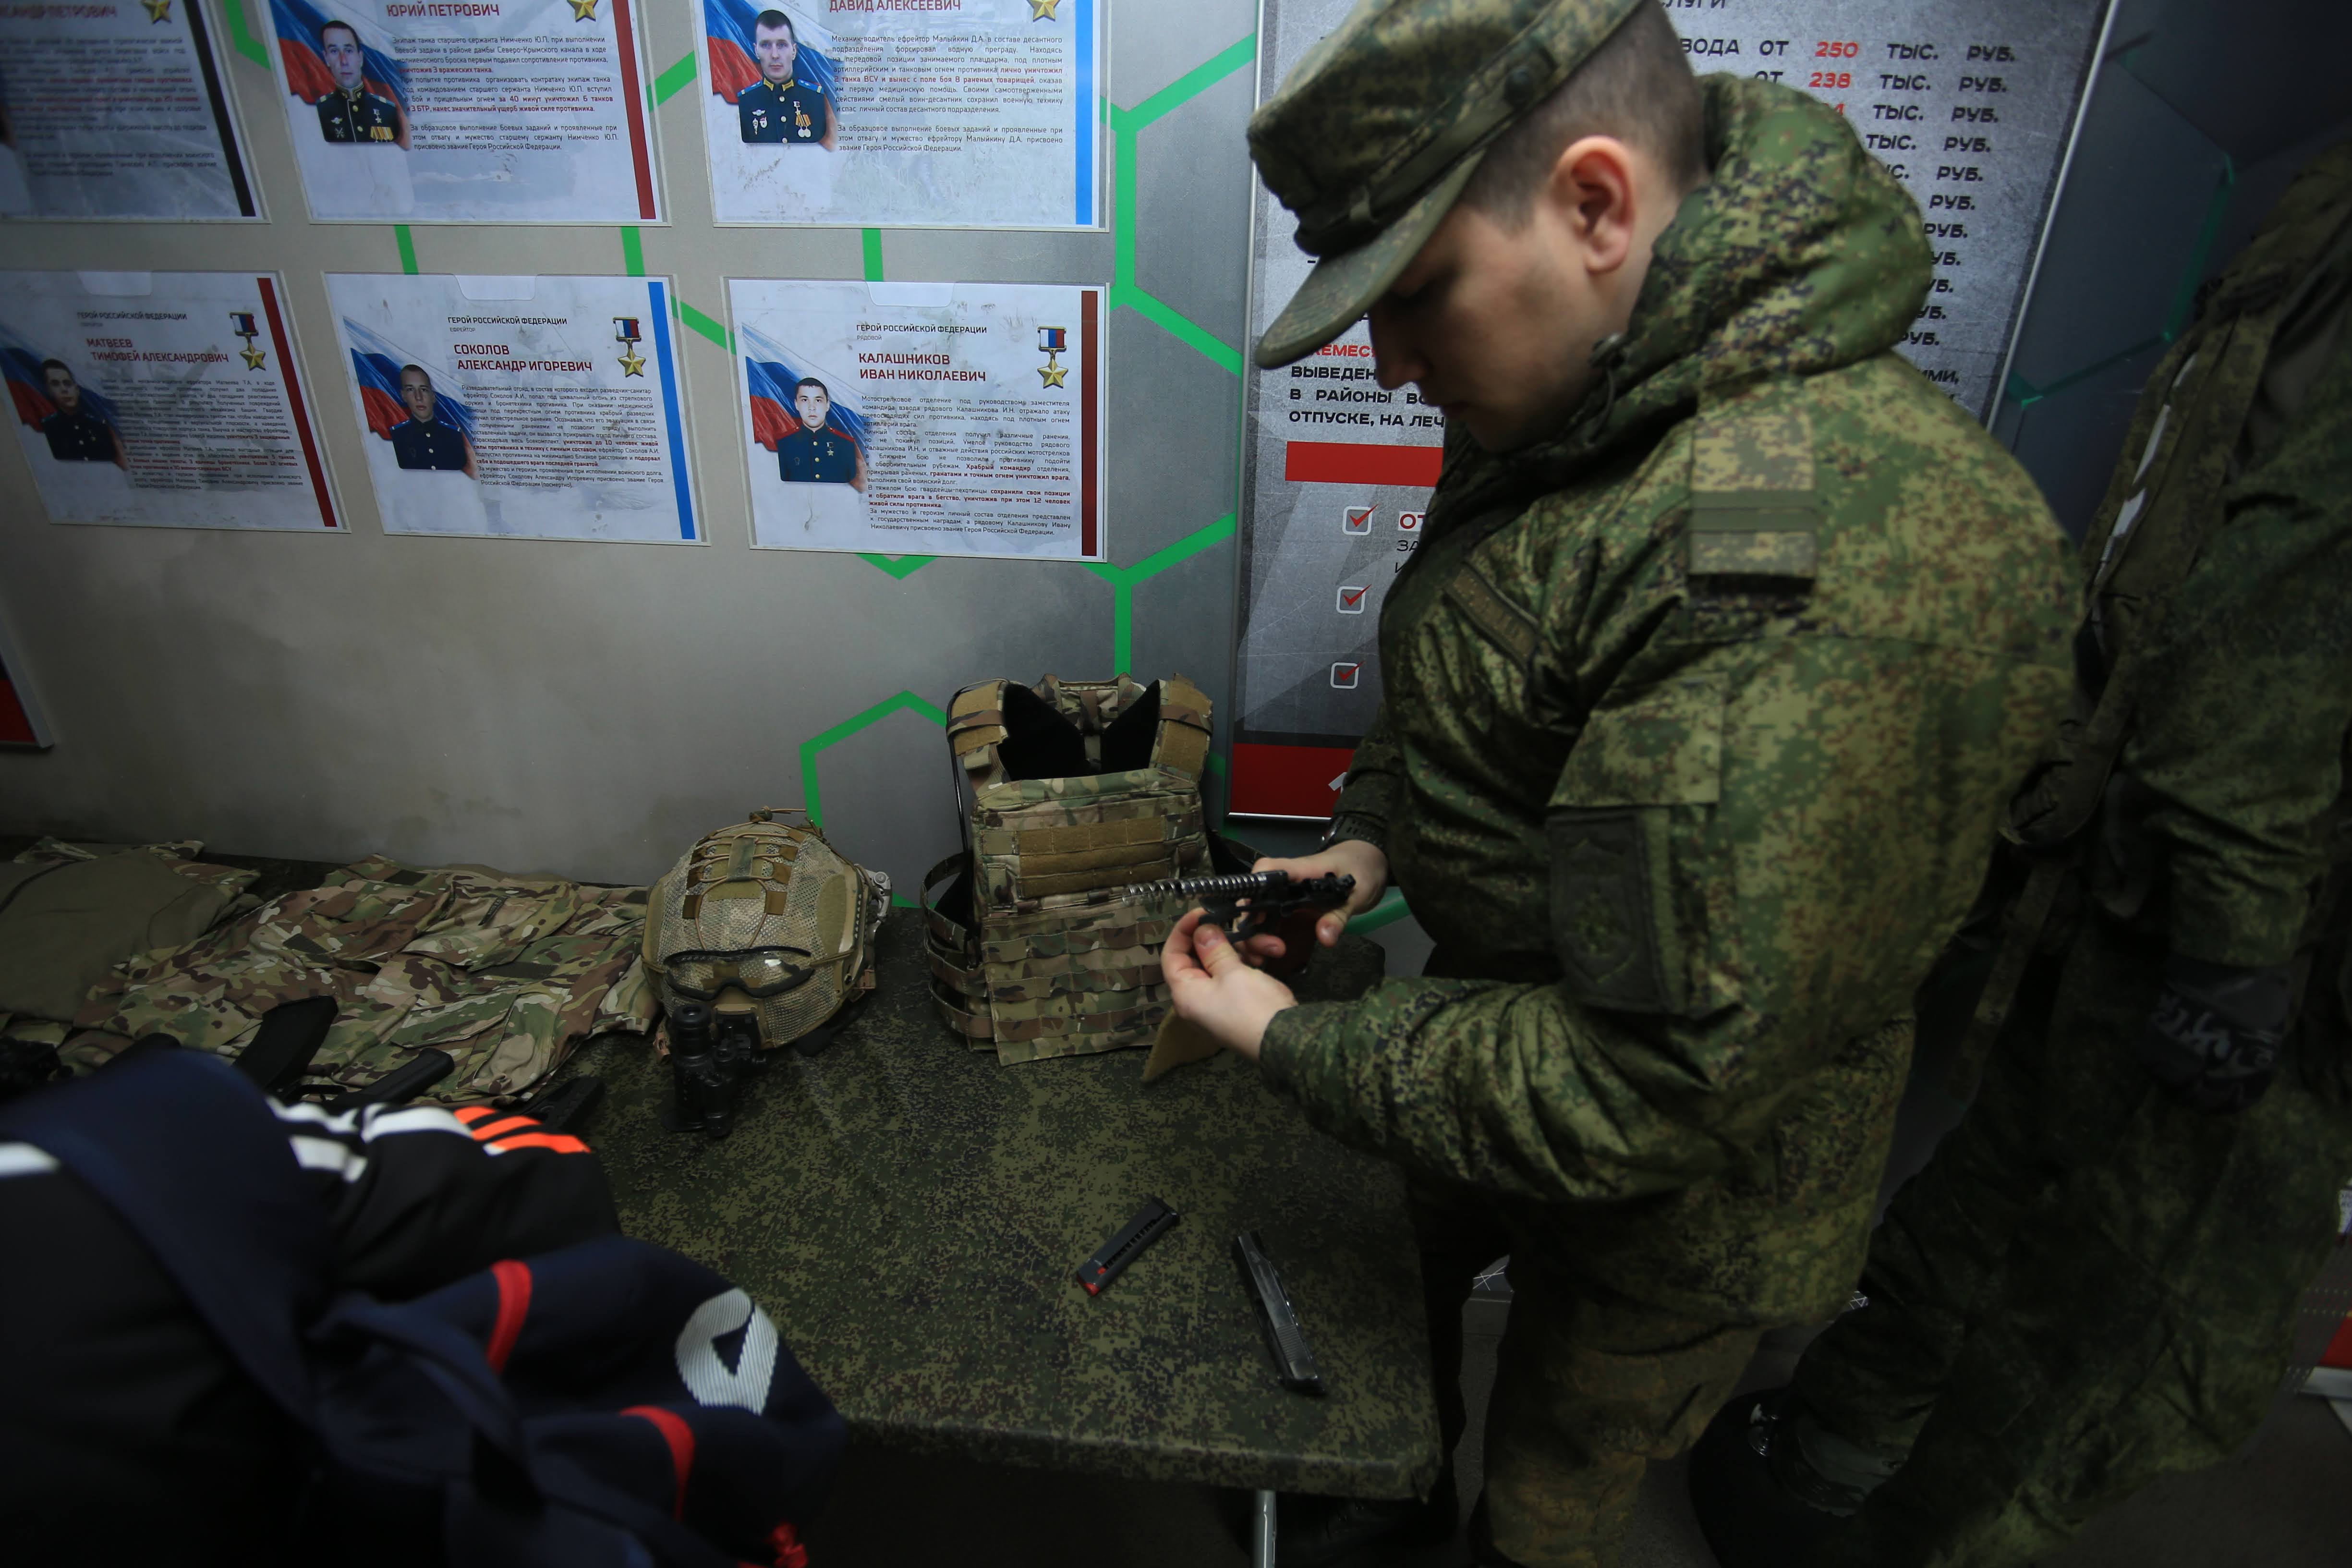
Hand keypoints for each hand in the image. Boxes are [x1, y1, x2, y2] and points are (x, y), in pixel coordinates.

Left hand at [1162, 909, 1298, 1060]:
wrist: (1288, 1041)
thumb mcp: (1232, 972)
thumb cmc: (1252, 1007)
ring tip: (1270, 944)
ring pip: (1225, 963)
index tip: (1202, 911)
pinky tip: (1273, 952)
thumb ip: (1214, 948)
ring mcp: (1219, 1002)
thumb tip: (1201, 930)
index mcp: (1185, 993)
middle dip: (1225, 938)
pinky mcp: (1240, 1003)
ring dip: (1247, 948)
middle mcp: (1198, 999)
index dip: (1183, 930)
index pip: (1171, 955)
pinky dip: (1253, 963)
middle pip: (1201, 957)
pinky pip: (1239, 975)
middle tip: (1241, 922)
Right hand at [1230, 840, 1390, 971]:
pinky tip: (1264, 959)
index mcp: (1297, 870)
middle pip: (1253, 900)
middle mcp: (1283, 883)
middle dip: (1251, 929)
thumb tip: (1324, 937)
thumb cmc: (1360, 870)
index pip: (1264, 872)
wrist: (1366, 867)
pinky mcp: (1288, 911)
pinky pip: (1268, 925)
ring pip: (1255, 916)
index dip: (1251, 894)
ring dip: (1253, 939)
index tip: (1254, 924)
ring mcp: (1283, 898)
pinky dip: (1263, 941)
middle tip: (1265, 953)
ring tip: (1260, 960)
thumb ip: (1338, 915)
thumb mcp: (1356, 894)